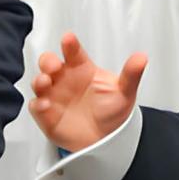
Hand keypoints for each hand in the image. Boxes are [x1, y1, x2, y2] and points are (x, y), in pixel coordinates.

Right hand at [29, 31, 146, 152]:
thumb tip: (141, 58)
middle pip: (49, 63)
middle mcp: (65, 79)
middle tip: (54, 65)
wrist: (106, 140)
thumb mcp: (125, 92)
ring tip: (46, 82)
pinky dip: (37, 105)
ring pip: (39, 82)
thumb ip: (131, 74)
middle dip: (48, 61)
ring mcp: (54, 96)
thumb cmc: (111, 111)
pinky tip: (44, 104)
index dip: (69, 45)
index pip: (73, 52)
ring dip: (39, 80)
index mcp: (82, 68)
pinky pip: (37, 107)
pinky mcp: (47, 114)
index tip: (68, 39)